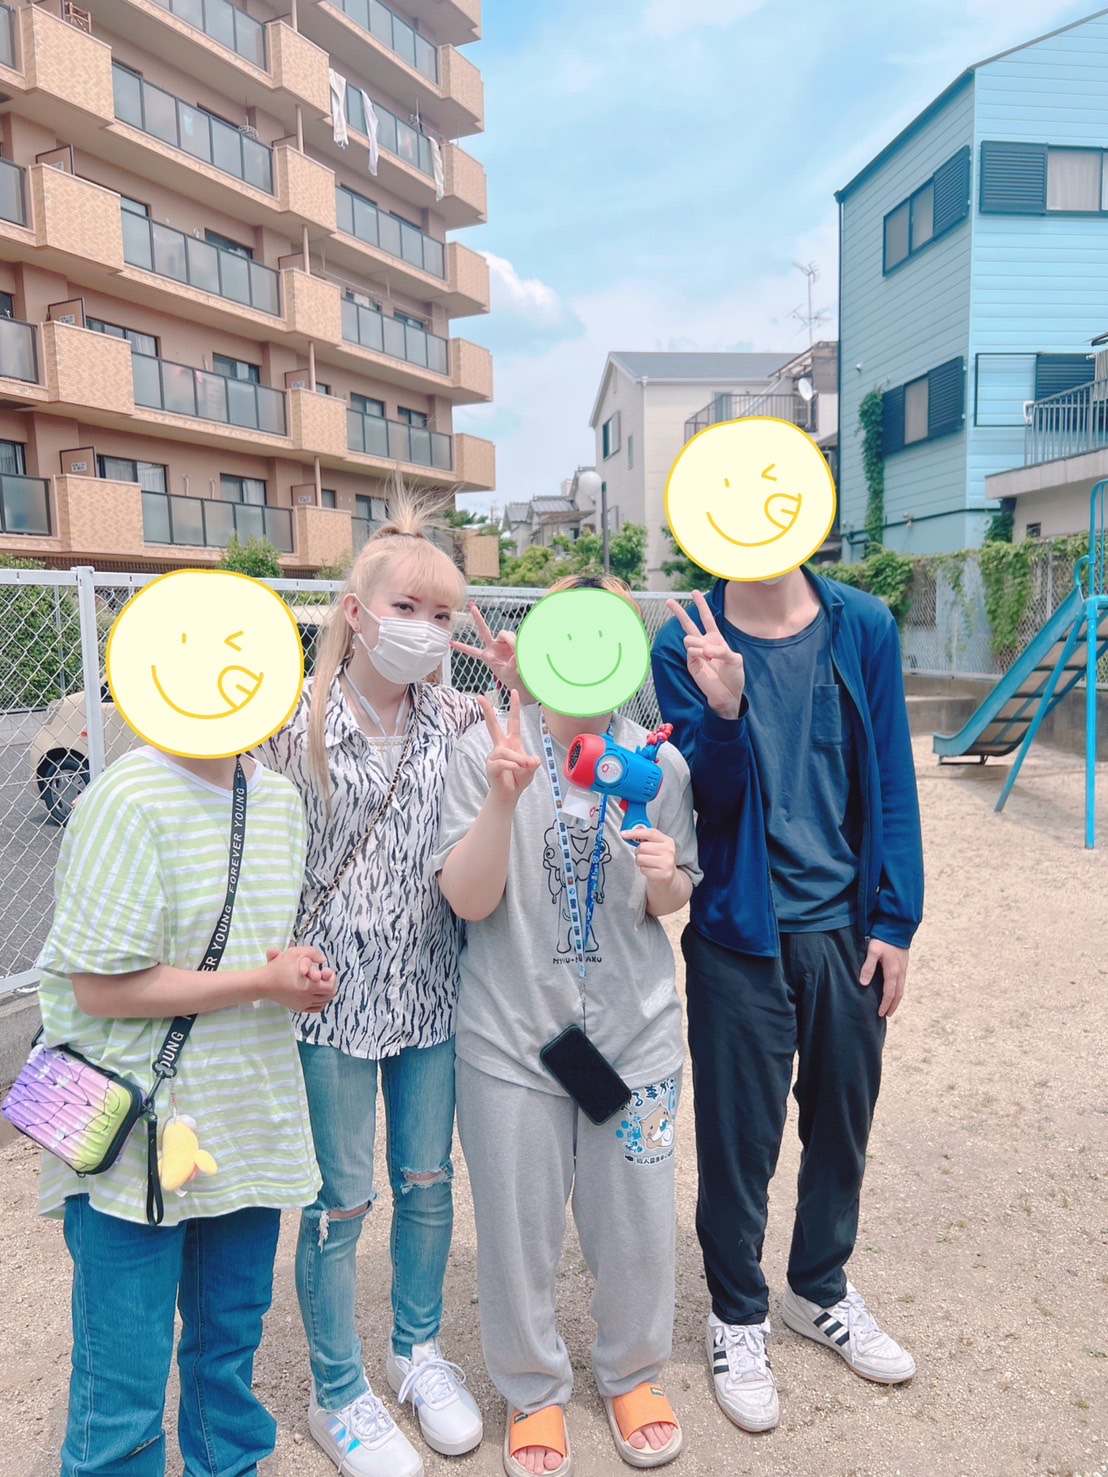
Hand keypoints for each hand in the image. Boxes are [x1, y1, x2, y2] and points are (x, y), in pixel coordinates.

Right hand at [263, 946, 335, 1012]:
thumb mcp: (295, 953)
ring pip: (324, 1002)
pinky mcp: (298, 1008)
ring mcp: (302, 1005)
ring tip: (319, 983)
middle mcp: (306, 998)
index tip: (324, 970)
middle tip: (323, 976)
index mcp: (308, 986)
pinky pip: (316, 1008)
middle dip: (330, 984)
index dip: (331, 977)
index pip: (330, 987)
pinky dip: (320, 1001)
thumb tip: (324, 959)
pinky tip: (315, 992)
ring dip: (325, 992)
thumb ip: (313, 953)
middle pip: (329, 995)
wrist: (263, 983)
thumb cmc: (278, 967)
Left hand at [452, 604, 524, 694]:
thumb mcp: (508, 673)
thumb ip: (511, 664)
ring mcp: (501, 643)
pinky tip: (521, 649)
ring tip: (517, 653)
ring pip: (505, 634)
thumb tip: (515, 655)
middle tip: (471, 606)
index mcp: (487, 656)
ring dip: (512, 641)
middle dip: (478, 618)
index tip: (451, 643)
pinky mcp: (511, 641)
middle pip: (484, 630)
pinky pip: (514, 636)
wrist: (519, 675)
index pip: (472, 651)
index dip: (462, 647)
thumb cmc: (511, 677)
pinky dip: (518, 642)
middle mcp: (493, 647)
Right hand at [480, 687, 539, 803]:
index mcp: (512, 742)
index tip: (514, 692)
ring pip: (505, 751)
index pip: (513, 721)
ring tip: (523, 767)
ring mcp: (494, 755)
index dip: (515, 707)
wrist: (509, 794)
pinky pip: (503, 762)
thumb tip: (531, 760)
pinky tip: (516, 771)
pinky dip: (513, 766)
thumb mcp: (531, 769)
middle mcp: (501, 745)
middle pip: (493, 725)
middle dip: (487, 711)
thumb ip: (533, 763)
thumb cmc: (519, 779)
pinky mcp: (491, 765)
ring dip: (518, 760)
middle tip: (480, 697)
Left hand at [624, 826, 676, 885]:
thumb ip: (644, 838)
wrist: (667, 878)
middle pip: (643, 847)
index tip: (623, 834)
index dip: (635, 833)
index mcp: (668, 841)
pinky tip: (650, 870)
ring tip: (646, 863)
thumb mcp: (655, 846)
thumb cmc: (657, 859)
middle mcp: (669, 851)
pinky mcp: (663, 874)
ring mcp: (667, 863)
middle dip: (638, 852)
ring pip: (640, 858)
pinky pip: (643, 869)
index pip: (650, 833)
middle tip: (644, 855)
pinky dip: (643, 870)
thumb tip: (626, 833)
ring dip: (639, 861)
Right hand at [666, 592, 745, 717]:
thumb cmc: (734, 676)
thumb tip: (705, 649)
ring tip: (710, 657)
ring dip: (700, 645)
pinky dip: (700, 653)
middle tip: (668, 601)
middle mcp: (704, 644)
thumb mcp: (735, 659)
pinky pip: (691, 651)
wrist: (728, 694)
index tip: (694, 592)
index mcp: (716, 639)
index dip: (701, 605)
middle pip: (688, 624)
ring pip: (689, 638)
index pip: (706, 618)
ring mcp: (696, 654)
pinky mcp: (691, 663)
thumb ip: (722, 650)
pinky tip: (707, 660)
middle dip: (678, 612)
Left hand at [860, 937, 908, 1017]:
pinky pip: (902, 981)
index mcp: (892, 972)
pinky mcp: (904, 963)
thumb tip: (863, 983)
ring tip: (891, 1006)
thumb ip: (868, 967)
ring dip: (896, 998)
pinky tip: (894, 989)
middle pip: (898, 994)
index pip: (889, 993)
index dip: (885, 1005)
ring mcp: (904, 968)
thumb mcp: (872, 951)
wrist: (897, 927)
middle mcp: (900, 972)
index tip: (881, 1013)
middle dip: (893, 1005)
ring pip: (902, 988)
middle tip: (888, 1014)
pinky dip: (898, 989)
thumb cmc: (883, 938)